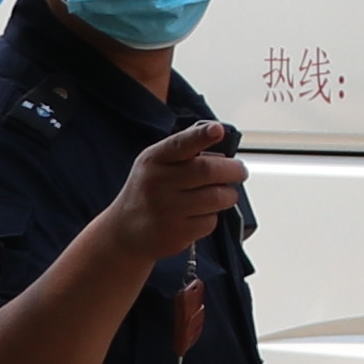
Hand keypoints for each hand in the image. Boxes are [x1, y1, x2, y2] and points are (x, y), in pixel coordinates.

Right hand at [101, 128, 245, 265]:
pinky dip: (214, 216)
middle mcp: (158, 183)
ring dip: (229, 195)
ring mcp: (166, 209)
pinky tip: (203, 214)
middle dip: (233, 170)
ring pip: (216, 197)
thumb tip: (221, 143)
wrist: (124, 232)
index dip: (202, 135)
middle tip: (240, 171)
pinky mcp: (176, 233)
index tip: (217, 129)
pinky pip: (210, 221)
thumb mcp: (154, 165)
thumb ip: (182, 153)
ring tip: (226, 194)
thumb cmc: (148, 192)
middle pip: (208, 171)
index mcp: (154, 160)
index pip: (181, 144)